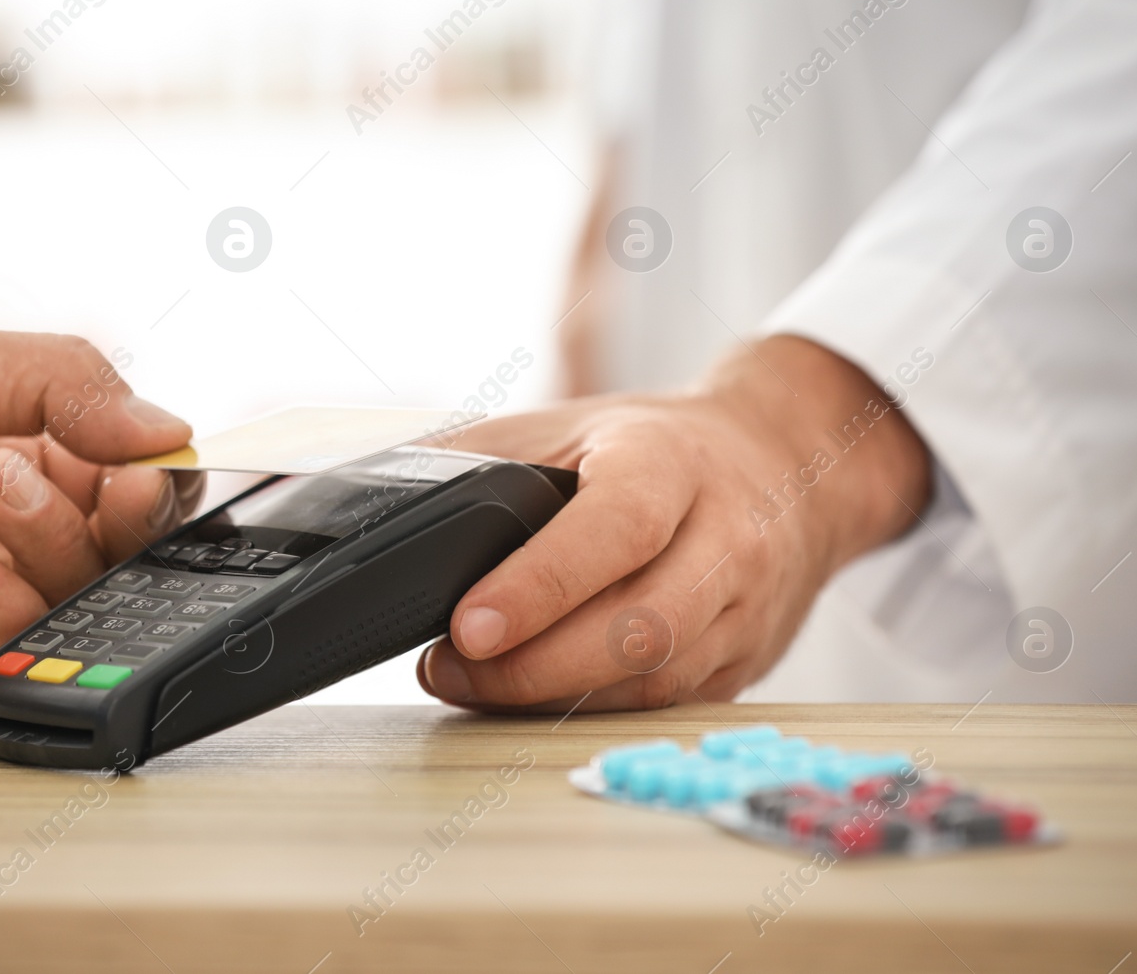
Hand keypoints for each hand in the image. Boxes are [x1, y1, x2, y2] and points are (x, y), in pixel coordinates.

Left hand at [417, 336, 930, 711]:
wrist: (786, 461)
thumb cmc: (654, 446)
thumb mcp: (566, 425)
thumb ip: (471, 460)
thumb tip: (351, 494)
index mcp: (672, 462)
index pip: (613, 531)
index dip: (537, 587)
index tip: (465, 627)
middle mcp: (726, 537)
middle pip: (638, 626)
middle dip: (532, 667)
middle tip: (447, 669)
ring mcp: (745, 607)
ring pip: (655, 680)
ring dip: (555, 698)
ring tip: (476, 686)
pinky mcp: (747, 661)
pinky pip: (666, 704)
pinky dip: (593, 709)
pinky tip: (537, 699)